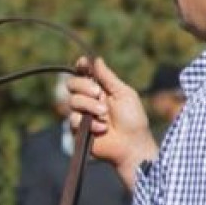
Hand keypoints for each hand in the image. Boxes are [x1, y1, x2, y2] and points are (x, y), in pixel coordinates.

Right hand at [67, 56, 157, 188]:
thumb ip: (108, 77)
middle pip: (72, 84)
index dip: (81, 67)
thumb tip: (96, 59)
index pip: (83, 73)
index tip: (83, 64)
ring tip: (105, 115)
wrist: (132, 145)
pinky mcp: (77, 129)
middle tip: (99, 94)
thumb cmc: (133, 120)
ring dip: (90, 106)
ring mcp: (81, 114)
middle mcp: (88, 99)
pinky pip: (73, 119)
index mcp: (100, 89)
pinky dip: (90, 123)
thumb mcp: (124, 94)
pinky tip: (103, 129)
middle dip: (84, 87)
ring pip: (72, 101)